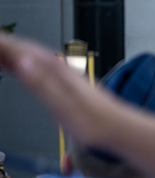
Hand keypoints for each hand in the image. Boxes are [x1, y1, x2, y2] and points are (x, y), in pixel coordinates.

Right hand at [0, 34, 115, 147]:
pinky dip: (20, 63)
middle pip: (21, 48)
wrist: (120, 131)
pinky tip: (16, 66)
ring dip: (8, 52)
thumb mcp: (64, 106)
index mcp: (55, 69)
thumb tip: (22, 61)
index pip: (18, 48)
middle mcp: (58, 67)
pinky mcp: (64, 84)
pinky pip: (36, 67)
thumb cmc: (97, 123)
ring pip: (28, 56)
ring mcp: (62, 74)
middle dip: (1, 45)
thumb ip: (41, 83)